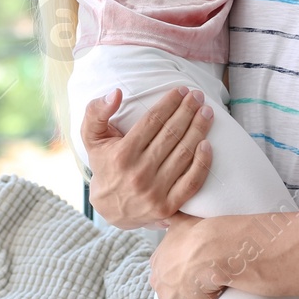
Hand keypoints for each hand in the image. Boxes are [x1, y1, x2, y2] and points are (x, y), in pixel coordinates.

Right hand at [81, 86, 213, 230]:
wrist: (109, 207)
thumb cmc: (104, 164)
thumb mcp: (91, 137)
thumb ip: (96, 112)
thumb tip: (115, 93)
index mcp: (122, 154)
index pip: (152, 122)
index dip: (169, 103)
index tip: (181, 90)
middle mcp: (139, 173)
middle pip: (171, 135)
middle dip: (188, 111)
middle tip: (198, 96)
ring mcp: (154, 192)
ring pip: (183, 155)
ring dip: (199, 130)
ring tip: (207, 113)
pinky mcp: (167, 207)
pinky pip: (191, 182)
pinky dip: (202, 163)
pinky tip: (207, 144)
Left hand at [149, 212, 226, 298]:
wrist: (210, 252)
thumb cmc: (199, 234)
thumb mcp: (181, 221)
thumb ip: (172, 220)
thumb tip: (168, 213)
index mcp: (157, 260)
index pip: (165, 272)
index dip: (179, 273)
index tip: (193, 272)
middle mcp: (157, 281)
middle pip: (170, 290)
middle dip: (184, 289)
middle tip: (203, 285)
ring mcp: (167, 298)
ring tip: (211, 296)